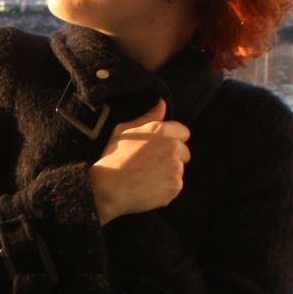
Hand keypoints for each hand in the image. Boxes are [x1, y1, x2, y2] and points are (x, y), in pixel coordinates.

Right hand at [88, 99, 190, 223]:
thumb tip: (162, 104)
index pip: (183, 133)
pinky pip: (175, 186)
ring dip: (168, 174)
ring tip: (147, 177)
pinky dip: (165, 189)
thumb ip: (148, 117)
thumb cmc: (113, 158)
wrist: (108, 189)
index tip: (159, 149)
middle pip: (184, 152)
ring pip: (178, 170)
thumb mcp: (124, 130)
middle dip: (172, 158)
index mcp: (162, 131)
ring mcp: (176, 168)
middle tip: (151, 165)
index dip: (172, 140)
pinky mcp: (175, 186)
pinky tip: (148, 188)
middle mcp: (173, 147)